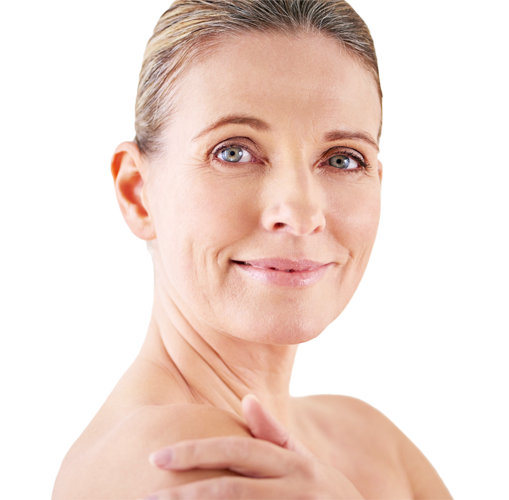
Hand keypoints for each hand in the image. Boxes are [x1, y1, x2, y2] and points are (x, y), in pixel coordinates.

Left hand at [140, 395, 364, 499]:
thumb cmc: (329, 498)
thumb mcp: (308, 463)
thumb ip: (276, 435)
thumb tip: (246, 399)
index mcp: (295, 464)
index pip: (238, 449)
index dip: (197, 451)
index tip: (158, 456)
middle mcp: (298, 487)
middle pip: (234, 487)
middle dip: (188, 493)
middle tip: (148, 496)